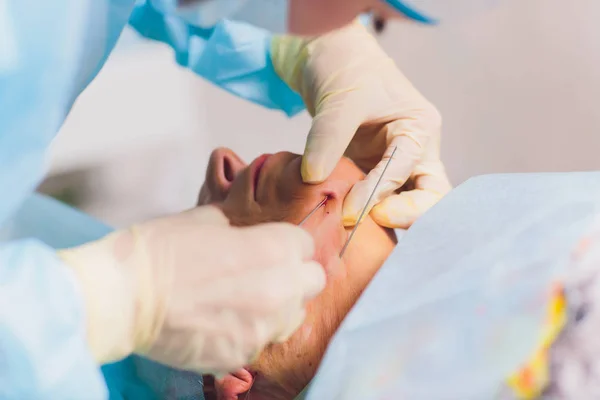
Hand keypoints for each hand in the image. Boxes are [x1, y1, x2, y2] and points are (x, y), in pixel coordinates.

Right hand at [58, 206, 324, 374]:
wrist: (121, 298)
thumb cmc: (158, 250)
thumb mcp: (203, 220)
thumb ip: (237, 227)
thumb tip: (242, 232)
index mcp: (273, 250)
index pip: (306, 244)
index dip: (288, 243)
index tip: (271, 245)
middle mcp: (278, 291)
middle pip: (312, 282)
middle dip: (295, 274)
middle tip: (266, 272)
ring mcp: (261, 329)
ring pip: (292, 316)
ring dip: (278, 306)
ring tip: (244, 300)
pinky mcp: (240, 355)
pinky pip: (260, 342)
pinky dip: (248, 332)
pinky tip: (221, 322)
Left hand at [271, 22, 451, 227]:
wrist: (325, 56)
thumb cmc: (344, 66)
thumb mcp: (339, 99)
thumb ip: (328, 139)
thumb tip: (314, 179)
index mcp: (419, 128)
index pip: (407, 171)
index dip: (379, 194)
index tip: (349, 211)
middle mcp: (415, 150)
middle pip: (428, 195)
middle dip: (405, 216)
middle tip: (366, 223)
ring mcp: (394, 164)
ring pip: (405, 204)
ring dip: (382, 220)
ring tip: (352, 229)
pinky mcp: (372, 172)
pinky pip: (376, 201)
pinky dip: (363, 214)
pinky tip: (343, 223)